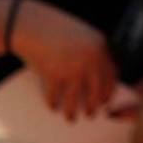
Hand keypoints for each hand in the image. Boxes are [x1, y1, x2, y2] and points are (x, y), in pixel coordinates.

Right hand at [10, 0, 118, 120]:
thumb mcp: (82, 35)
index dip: (108, 91)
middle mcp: (90, 59)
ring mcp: (72, 68)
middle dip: (94, 105)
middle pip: (97, 90)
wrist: (30, 24)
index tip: (105, 101)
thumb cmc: (56, 28)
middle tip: (91, 114)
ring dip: (73, 112)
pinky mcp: (53, 75)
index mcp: (100, 47)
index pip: (111, 75)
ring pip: (76, 99)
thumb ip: (93, 51)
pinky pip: (55, 97)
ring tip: (71, 118)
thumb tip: (98, 76)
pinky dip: (53, 104)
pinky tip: (53, 108)